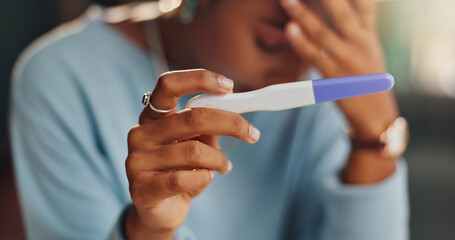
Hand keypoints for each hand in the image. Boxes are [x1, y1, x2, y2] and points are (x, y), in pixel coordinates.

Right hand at [124, 69, 260, 238]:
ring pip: (194, 151)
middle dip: (230, 123)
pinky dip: (205, 179)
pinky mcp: (141, 188)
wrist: (162, 210)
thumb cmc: (182, 170)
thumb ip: (208, 126)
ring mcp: (137, 161)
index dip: (199, 79)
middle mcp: (140, 133)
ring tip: (225, 167)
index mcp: (152, 116)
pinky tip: (206, 180)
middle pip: (192, 117)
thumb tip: (234, 110)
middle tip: (252, 133)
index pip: (168, 84)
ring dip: (219, 160)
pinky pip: (185, 178)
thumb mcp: (197, 142)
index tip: (229, 86)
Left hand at [280, 0, 399, 182]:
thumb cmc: (367, 80)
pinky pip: (314, 56)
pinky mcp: (334, 76)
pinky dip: (301, 42)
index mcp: (367, 35)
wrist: (376, 114)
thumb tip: (336, 12)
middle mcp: (359, 43)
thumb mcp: (368, 50)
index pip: (364, 4)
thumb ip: (358, 29)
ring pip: (322, 32)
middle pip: (341, 12)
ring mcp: (347, 59)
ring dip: (303, 14)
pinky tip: (289, 30)